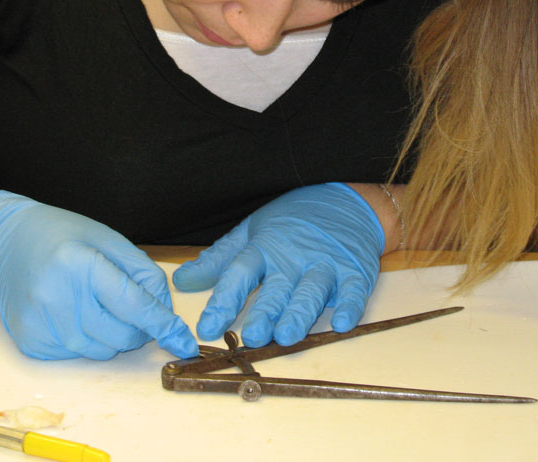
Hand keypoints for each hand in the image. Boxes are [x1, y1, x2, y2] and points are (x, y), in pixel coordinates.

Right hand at [0, 191, 197, 359]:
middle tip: (126, 303)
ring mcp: (40, 324)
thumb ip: (142, 273)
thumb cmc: (60, 236)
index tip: (183, 342)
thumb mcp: (107, 239)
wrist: (2, 245)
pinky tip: (71, 312)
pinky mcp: (30, 343)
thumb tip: (164, 313)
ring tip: (93, 302)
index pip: (133, 305)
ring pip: (103, 351)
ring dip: (112, 334)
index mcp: (79, 263)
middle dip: (138, 327)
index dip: (163, 325)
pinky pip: (78, 355)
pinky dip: (87, 339)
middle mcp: (56, 297)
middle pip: (122, 335)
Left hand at [172, 183, 383, 347]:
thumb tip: (182, 280)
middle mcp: (293, 257)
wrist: (345, 200)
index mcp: (264, 247)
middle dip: (265, 312)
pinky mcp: (355, 271)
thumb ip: (218, 259)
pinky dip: (350, 307)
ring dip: (300, 314)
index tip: (208, 327)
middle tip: (253, 336)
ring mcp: (326, 263)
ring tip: (287, 336)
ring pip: (311, 291)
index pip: (239, 273)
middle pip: (277, 287)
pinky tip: (342, 323)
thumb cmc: (291, 220)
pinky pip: (354, 291)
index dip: (223, 300)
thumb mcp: (250, 231)